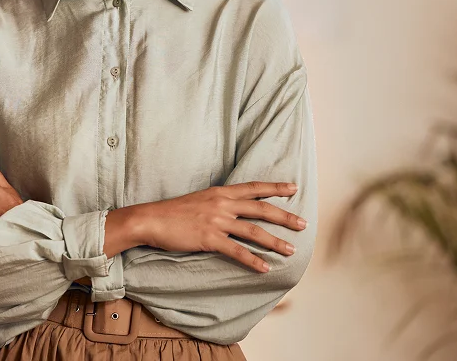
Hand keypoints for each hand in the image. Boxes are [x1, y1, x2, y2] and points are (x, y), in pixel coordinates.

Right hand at [138, 182, 306, 272]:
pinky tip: (265, 268)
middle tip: (303, 224)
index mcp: (220, 192)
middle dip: (284, 217)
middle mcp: (222, 204)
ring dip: (275, 242)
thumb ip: (218, 202)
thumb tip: (234, 209)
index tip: (293, 189)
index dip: (275, 188)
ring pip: (254, 232)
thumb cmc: (173, 211)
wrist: (152, 219)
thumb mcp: (200, 199)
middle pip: (261, 209)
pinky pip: (237, 251)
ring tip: (291, 250)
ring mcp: (216, 221)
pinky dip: (253, 260)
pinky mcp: (209, 239)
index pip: (253, 187)